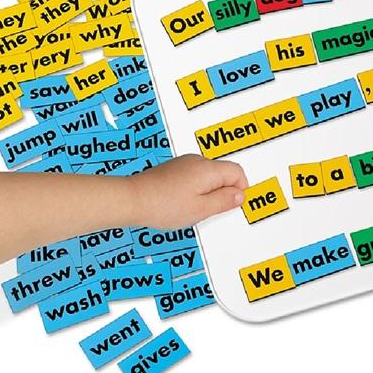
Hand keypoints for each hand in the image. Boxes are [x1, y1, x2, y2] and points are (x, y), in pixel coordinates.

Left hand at [128, 154, 248, 229]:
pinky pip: (194, 177)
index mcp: (208, 169)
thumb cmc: (162, 204)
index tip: (233, 204)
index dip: (240, 189)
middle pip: (223, 172)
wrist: (132, 200)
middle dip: (224, 191)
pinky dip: (195, 189)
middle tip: (212, 210)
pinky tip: (183, 204)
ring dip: (209, 191)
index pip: (237, 172)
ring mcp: (184, 164)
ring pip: (208, 176)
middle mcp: (197, 162)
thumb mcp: (201, 209)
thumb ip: (224, 201)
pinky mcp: (173, 170)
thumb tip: (239, 196)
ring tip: (194, 209)